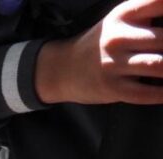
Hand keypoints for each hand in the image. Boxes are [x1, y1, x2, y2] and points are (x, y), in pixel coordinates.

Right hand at [36, 0, 162, 104]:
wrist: (63, 68)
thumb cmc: (103, 42)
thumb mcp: (122, 18)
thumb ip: (151, 13)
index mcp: (124, 14)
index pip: (160, 3)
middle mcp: (118, 37)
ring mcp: (113, 64)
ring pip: (158, 66)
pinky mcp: (111, 88)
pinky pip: (146, 93)